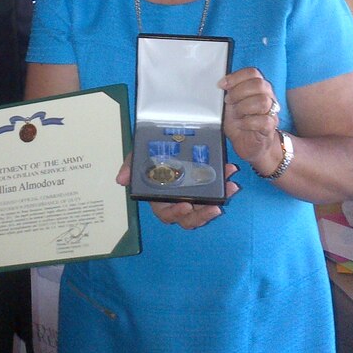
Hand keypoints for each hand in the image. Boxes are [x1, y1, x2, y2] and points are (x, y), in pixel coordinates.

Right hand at [117, 156, 239, 229]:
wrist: (167, 134)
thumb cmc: (151, 152)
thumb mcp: (139, 156)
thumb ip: (130, 166)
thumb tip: (121, 180)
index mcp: (160, 198)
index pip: (167, 213)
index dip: (176, 213)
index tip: (186, 206)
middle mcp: (177, 200)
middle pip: (188, 218)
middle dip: (202, 215)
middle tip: (215, 207)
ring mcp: (193, 194)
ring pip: (205, 208)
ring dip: (218, 201)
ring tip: (230, 189)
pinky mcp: (207, 185)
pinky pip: (216, 191)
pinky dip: (225, 186)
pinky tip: (231, 174)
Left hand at [220, 67, 281, 167]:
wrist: (251, 145)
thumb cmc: (241, 123)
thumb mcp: (232, 105)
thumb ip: (230, 93)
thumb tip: (221, 83)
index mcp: (258, 88)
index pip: (253, 73)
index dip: (236, 77)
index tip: (222, 85)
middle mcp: (268, 97)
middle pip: (259, 84)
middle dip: (239, 92)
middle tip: (229, 101)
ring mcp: (271, 112)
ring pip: (263, 101)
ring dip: (244, 107)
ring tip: (237, 114)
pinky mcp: (270, 127)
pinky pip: (264, 120)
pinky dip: (248, 122)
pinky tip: (242, 125)